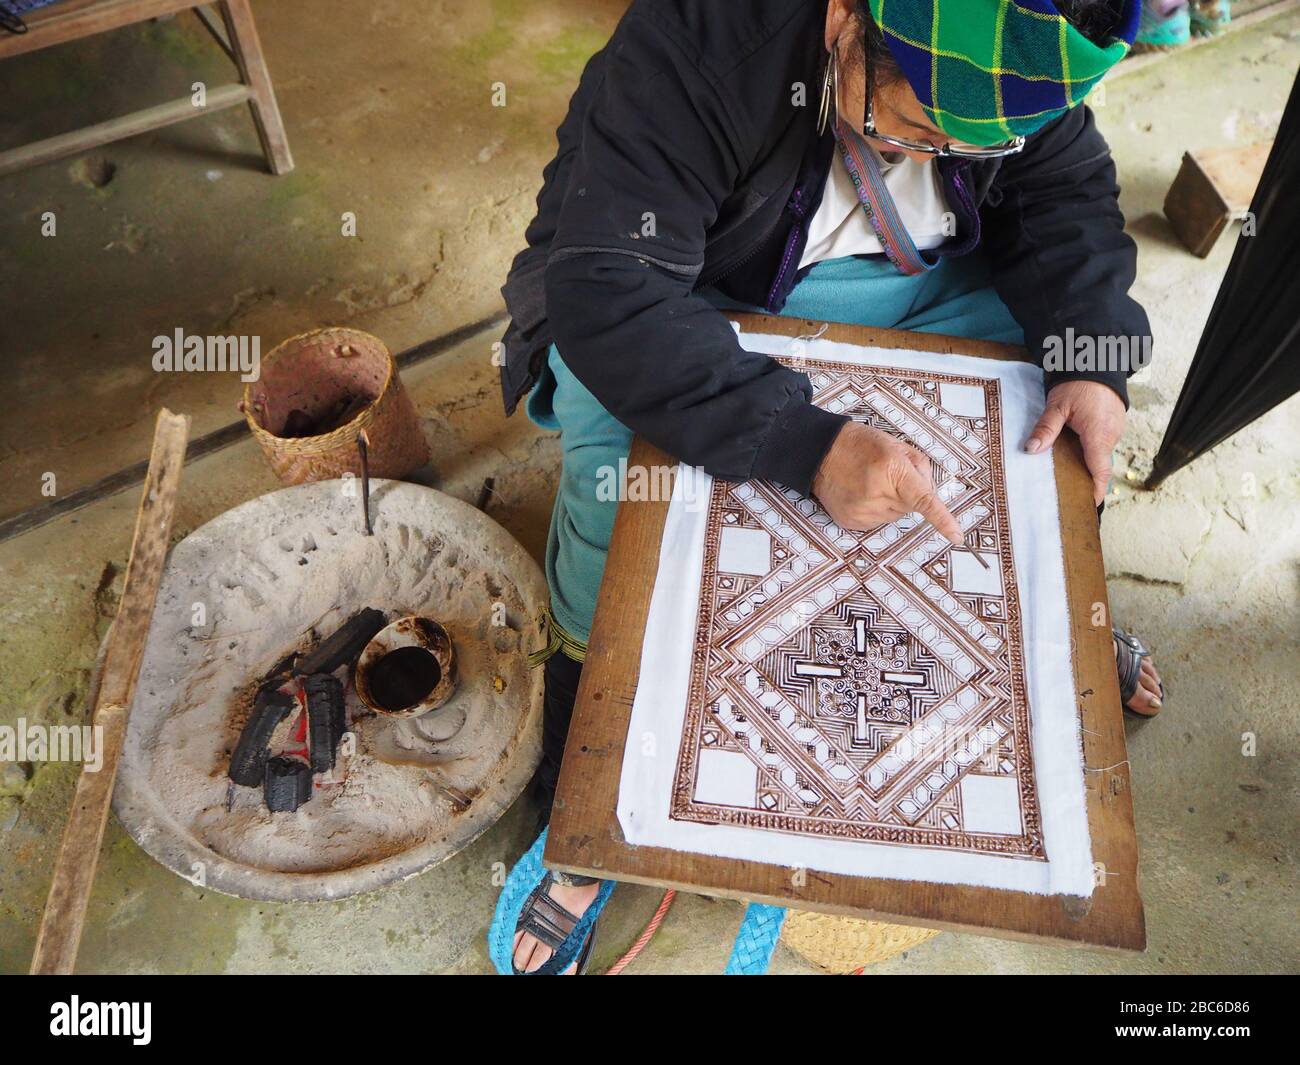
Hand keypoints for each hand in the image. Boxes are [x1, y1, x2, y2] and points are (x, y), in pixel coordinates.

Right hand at [811, 422, 962, 542]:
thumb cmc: (861, 445)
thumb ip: (921, 469)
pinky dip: (874, 511)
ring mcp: (862, 510)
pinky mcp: (851, 521)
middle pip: (910, 508)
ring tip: (869, 484)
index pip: (924, 500)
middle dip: (905, 494)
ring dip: (889, 503)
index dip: (942, 520)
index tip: (956, 536)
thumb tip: (930, 494)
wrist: (821, 453)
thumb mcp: (897, 446)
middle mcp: (877, 493)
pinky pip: (876, 522)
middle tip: (885, 476)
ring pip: (893, 516)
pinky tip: (860, 495)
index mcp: (893, 469)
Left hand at [1025, 381, 1126, 503]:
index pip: (1100, 471)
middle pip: (1098, 466)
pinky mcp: (1112, 425)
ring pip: (1099, 455)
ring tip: (1065, 477)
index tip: (1088, 505)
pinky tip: (1072, 455)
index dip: (1095, 490)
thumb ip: (1046, 428)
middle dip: (1085, 481)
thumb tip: (1031, 449)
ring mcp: (1114, 431)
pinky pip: (1101, 445)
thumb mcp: (1057, 406)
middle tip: (1067, 495)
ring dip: (1085, 465)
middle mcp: (1111, 436)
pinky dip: (1089, 452)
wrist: (1098, 361)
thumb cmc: (1078, 383)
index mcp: (1099, 435)